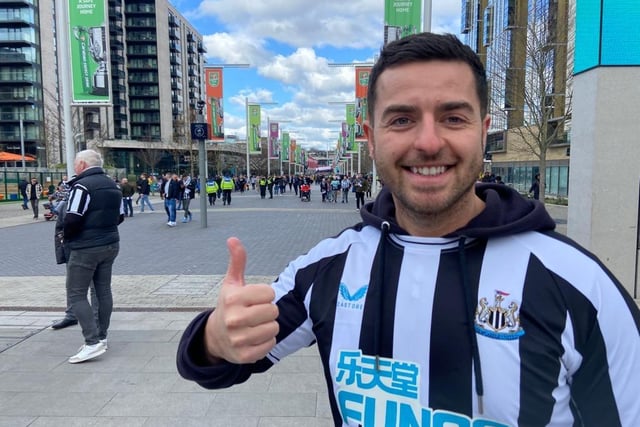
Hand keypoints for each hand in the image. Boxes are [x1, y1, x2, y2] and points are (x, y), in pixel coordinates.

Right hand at [204, 237, 278, 363]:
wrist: (215, 337)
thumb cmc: (229, 305)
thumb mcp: (232, 283)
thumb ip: (237, 261)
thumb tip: (233, 239)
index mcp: (233, 299)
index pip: (269, 293)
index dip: (265, 295)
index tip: (254, 299)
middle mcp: (234, 319)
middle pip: (274, 311)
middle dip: (268, 311)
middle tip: (256, 313)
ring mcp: (239, 339)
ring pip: (274, 328)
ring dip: (268, 326)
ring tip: (255, 325)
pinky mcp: (245, 356)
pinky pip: (271, 344)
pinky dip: (267, 341)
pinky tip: (254, 338)